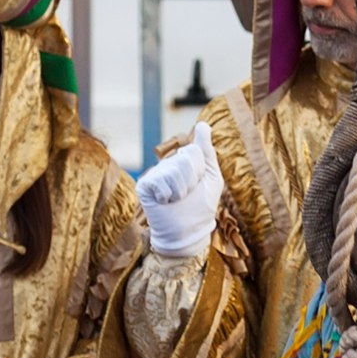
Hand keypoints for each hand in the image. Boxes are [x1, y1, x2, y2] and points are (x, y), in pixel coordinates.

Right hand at [136, 124, 222, 257]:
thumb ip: (207, 151)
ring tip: (177, 200)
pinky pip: (160, 179)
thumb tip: (203, 124)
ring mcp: (154, 174)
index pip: (194, 150)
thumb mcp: (212, 177)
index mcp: (183, 161)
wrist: (187, 232)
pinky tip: (166, 202)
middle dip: (192, 179)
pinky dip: (168, 194)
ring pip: (174, 169)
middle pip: (185, 157)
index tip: (199, 184)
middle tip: (187, 194)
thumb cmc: (200, 207)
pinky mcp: (144, 184)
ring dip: (181, 189)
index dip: (201, 170)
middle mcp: (167, 164)